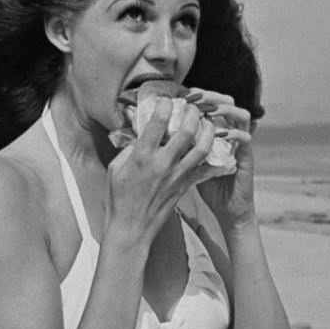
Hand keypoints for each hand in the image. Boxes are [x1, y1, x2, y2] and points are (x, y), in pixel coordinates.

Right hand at [105, 98, 216, 239]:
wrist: (132, 229)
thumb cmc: (118, 199)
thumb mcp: (115, 169)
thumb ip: (129, 149)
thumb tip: (140, 135)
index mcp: (142, 156)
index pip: (158, 122)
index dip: (165, 105)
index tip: (167, 99)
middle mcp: (163, 164)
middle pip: (186, 130)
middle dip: (193, 113)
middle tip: (193, 106)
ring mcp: (177, 176)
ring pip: (201, 147)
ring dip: (207, 131)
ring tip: (207, 122)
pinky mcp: (185, 186)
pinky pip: (204, 168)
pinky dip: (213, 157)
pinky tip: (214, 147)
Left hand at [186, 90, 254, 222]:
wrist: (228, 209)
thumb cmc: (208, 187)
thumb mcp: (191, 163)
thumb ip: (181, 148)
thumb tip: (155, 137)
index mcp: (216, 133)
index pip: (211, 104)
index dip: (199, 96)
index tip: (183, 94)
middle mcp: (230, 134)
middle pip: (228, 102)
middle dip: (212, 96)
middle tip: (196, 96)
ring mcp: (240, 144)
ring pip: (241, 115)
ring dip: (226, 109)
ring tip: (210, 110)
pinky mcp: (246, 156)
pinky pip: (245, 138)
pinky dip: (233, 133)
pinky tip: (220, 134)